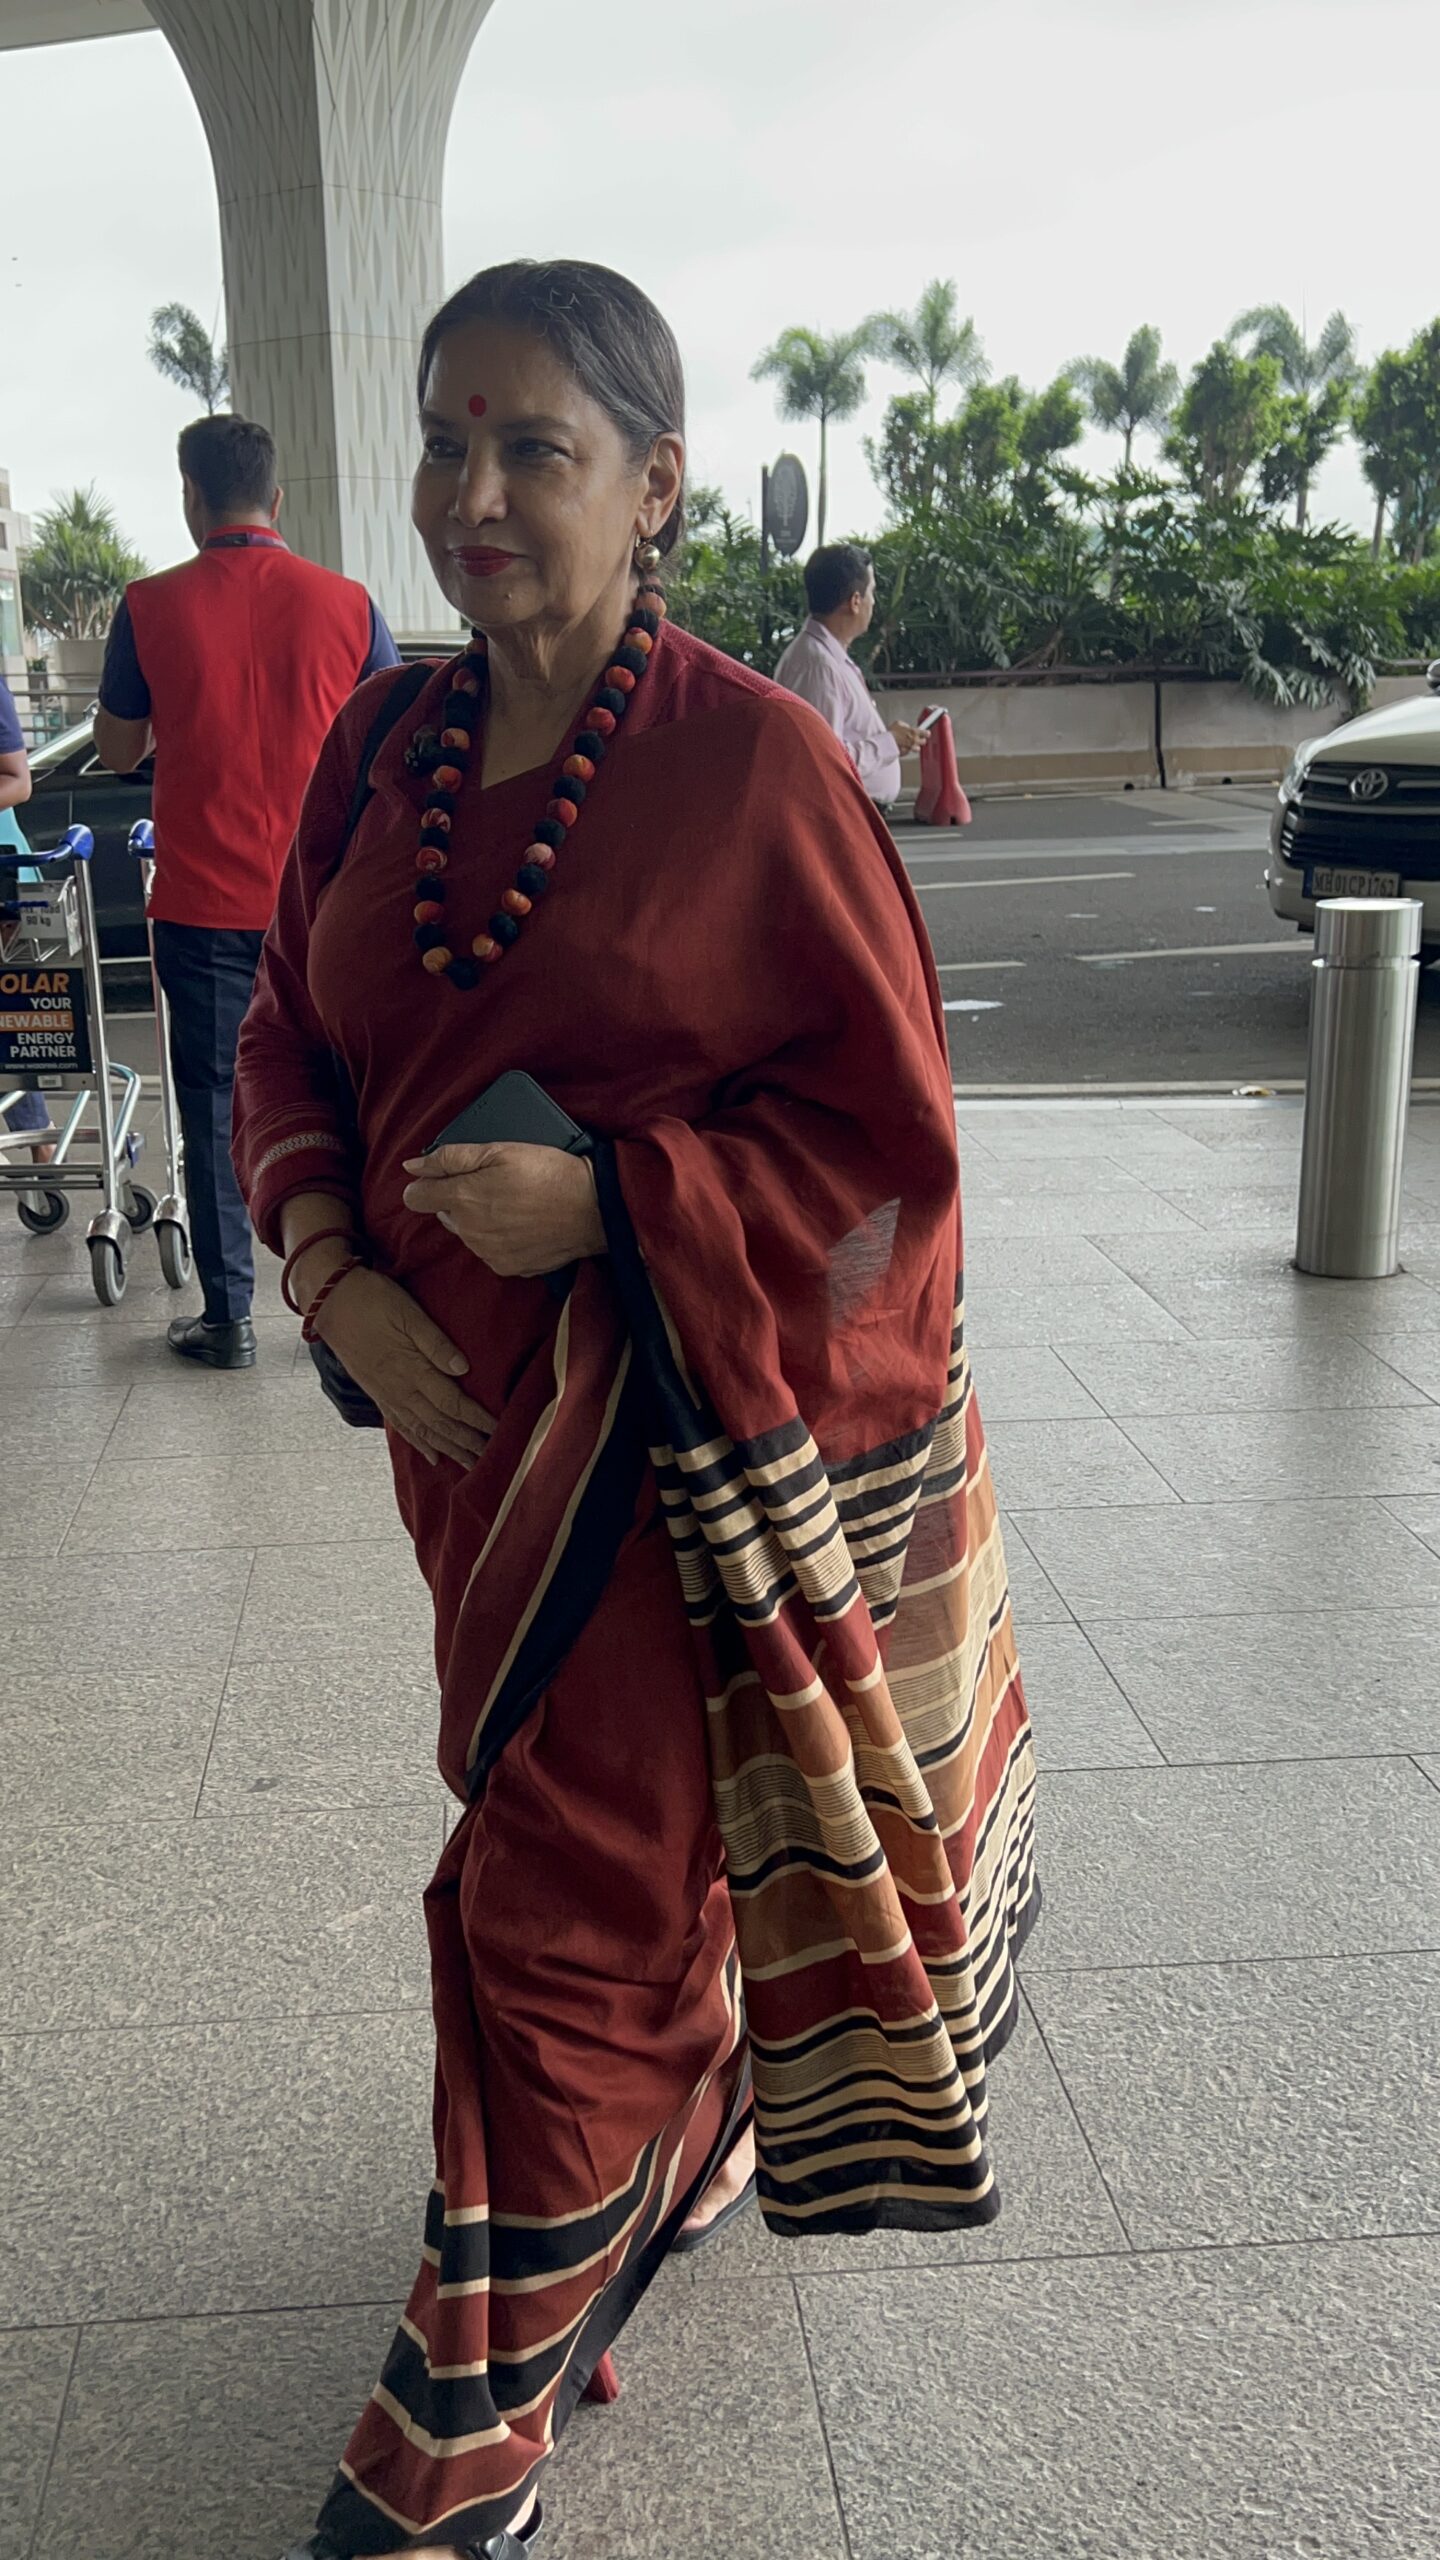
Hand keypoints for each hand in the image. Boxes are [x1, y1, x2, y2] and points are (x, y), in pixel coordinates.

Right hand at [312, 1266, 495, 1466]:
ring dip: (449, 1449)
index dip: (477, 1420)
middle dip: (468, 1442)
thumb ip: (436, 1343)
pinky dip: (420, 1444)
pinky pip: (402, 1426)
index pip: (452, 1403)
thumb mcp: (408, 1313)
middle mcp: (400, 1390)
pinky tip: (433, 1457)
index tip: (500, 1430)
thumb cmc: (373, 1300)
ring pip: (423, 1431)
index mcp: (412, 1369)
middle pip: (440, 1424)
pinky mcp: (377, 1394)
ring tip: (471, 1463)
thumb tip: (463, 1369)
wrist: (330, 1302)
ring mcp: (387, 1395)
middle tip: (492, 1457)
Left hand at [401, 1142, 605, 1278]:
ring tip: (515, 1203)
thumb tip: (411, 1168)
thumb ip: (449, 1158)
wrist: (593, 1209)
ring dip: (481, 1219)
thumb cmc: (548, 1173)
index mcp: (462, 1198)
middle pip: (445, 1214)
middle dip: (460, 1199)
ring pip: (468, 1233)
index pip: (416, 1197)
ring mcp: (487, 1252)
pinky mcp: (506, 1267)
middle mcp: (469, 1230)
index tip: (444, 1178)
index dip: (426, 1184)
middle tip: (496, 1184)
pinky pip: (489, 1250)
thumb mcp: (499, 1150)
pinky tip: (522, 1223)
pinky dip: (499, 1238)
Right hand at [889, 719, 924, 753]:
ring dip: (914, 746)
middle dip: (921, 740)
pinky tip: (902, 746)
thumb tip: (907, 727)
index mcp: (913, 732)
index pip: (926, 733)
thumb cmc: (892, 733)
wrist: (887, 743)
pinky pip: (908, 751)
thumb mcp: (898, 723)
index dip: (927, 733)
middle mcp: (914, 740)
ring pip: (917, 748)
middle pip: (923, 742)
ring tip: (909, 744)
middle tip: (917, 738)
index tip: (927, 733)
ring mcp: (911, 748)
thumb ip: (905, 725)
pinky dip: (906, 749)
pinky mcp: (906, 753)